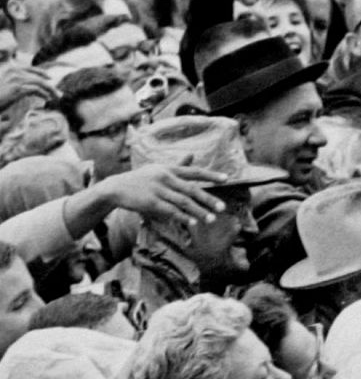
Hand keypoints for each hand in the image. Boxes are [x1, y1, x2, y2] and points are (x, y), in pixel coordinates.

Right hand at [97, 163, 227, 226]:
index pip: (194, 172)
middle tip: (222, 207)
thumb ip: (178, 165)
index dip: (211, 175)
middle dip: (208, 199)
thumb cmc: (141, 179)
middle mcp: (165, 177)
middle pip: (191, 189)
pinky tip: (192, 222)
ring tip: (211, 219)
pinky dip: (182, 217)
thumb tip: (193, 155)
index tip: (227, 179)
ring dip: (198, 211)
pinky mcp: (150, 202)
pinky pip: (170, 211)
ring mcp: (157, 190)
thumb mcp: (159, 169)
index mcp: (169, 169)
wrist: (116, 187)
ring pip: (183, 202)